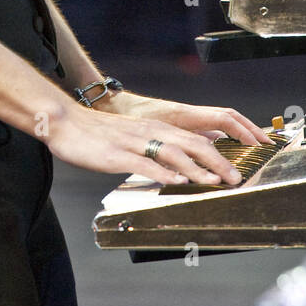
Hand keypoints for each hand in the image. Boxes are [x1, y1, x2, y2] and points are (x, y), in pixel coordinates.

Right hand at [46, 93, 267, 186]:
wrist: (66, 122)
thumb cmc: (99, 134)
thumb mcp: (135, 138)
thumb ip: (157, 148)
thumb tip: (181, 166)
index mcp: (158, 129)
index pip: (198, 140)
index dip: (222, 154)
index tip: (239, 168)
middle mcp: (152, 133)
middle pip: (194, 145)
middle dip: (219, 163)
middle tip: (237, 179)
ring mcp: (135, 143)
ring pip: (174, 153)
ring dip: (198, 169)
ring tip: (215, 182)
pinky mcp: (118, 154)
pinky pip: (145, 163)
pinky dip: (164, 173)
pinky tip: (176, 182)